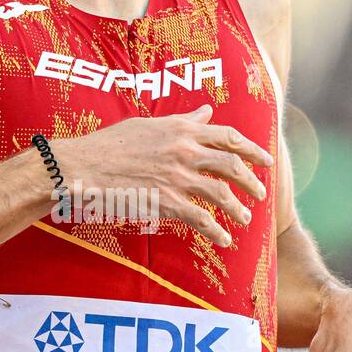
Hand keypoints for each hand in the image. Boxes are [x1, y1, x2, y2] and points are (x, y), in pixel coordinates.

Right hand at [54, 103, 271, 245]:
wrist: (86, 166)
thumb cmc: (111, 144)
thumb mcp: (149, 124)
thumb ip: (183, 121)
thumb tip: (206, 112)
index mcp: (182, 130)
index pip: (228, 137)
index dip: (252, 149)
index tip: (265, 161)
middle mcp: (185, 151)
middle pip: (232, 165)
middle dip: (252, 181)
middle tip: (261, 193)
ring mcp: (177, 178)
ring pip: (222, 194)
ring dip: (239, 208)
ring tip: (246, 218)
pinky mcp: (167, 202)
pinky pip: (201, 219)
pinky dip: (217, 231)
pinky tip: (224, 239)